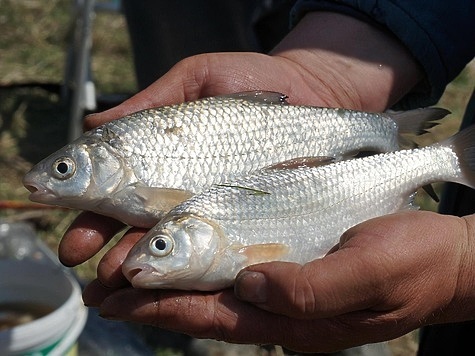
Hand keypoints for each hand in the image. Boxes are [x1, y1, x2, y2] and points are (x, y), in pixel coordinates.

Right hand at [60, 11, 421, 265]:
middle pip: (130, 223)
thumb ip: (152, 101)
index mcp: (163, 159)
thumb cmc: (253, 78)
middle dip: (100, 242)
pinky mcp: (244, 217)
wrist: (313, 91)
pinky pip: (212, 244)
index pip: (113, 187)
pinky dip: (185, 264)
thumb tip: (94, 122)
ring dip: (132, 261)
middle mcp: (181, 189)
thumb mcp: (198, 79)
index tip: (60, 218)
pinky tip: (163, 281)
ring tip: (111, 278)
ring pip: (165, 242)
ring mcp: (212, 206)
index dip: (85, 204)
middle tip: (79, 259)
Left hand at [77, 211, 474, 352]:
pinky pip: (240, 271)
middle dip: (154, 300)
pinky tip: (186, 257)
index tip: (120, 299)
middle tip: (103, 288)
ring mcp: (288, 290)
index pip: (218, 315)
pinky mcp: (296, 268)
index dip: (167, 308)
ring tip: (125, 275)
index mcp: (296, 319)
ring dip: (171, 283)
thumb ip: (314, 288)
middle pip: (206, 306)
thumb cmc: (413, 264)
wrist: (446, 258)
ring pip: (216, 289)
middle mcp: (283, 308)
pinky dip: (205, 266)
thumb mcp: (370, 273)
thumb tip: (254, 285)